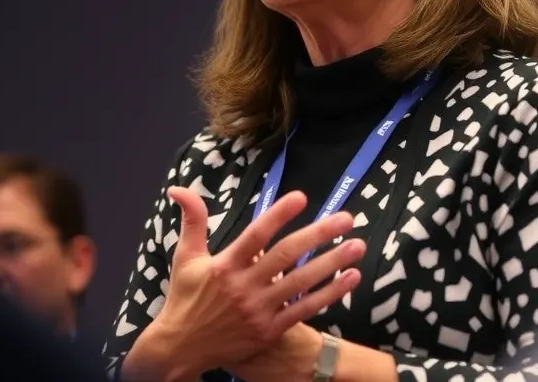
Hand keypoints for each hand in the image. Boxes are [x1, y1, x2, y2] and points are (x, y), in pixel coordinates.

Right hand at [121, 186, 363, 380]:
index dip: (279, 215)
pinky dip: (329, 294)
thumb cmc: (184, 298)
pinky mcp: (269, 331)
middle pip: (287, 256)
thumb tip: (179, 187)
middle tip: (347, 218)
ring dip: (333, 263)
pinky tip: (351, 278)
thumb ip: (192, 220)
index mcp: (225, 265)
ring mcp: (258, 311)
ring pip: (302, 283)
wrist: (179, 351)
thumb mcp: (186, 257)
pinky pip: (304, 310)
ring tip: (358, 246)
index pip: (256, 235)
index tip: (302, 197)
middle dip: (319, 235)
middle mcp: (244, 287)